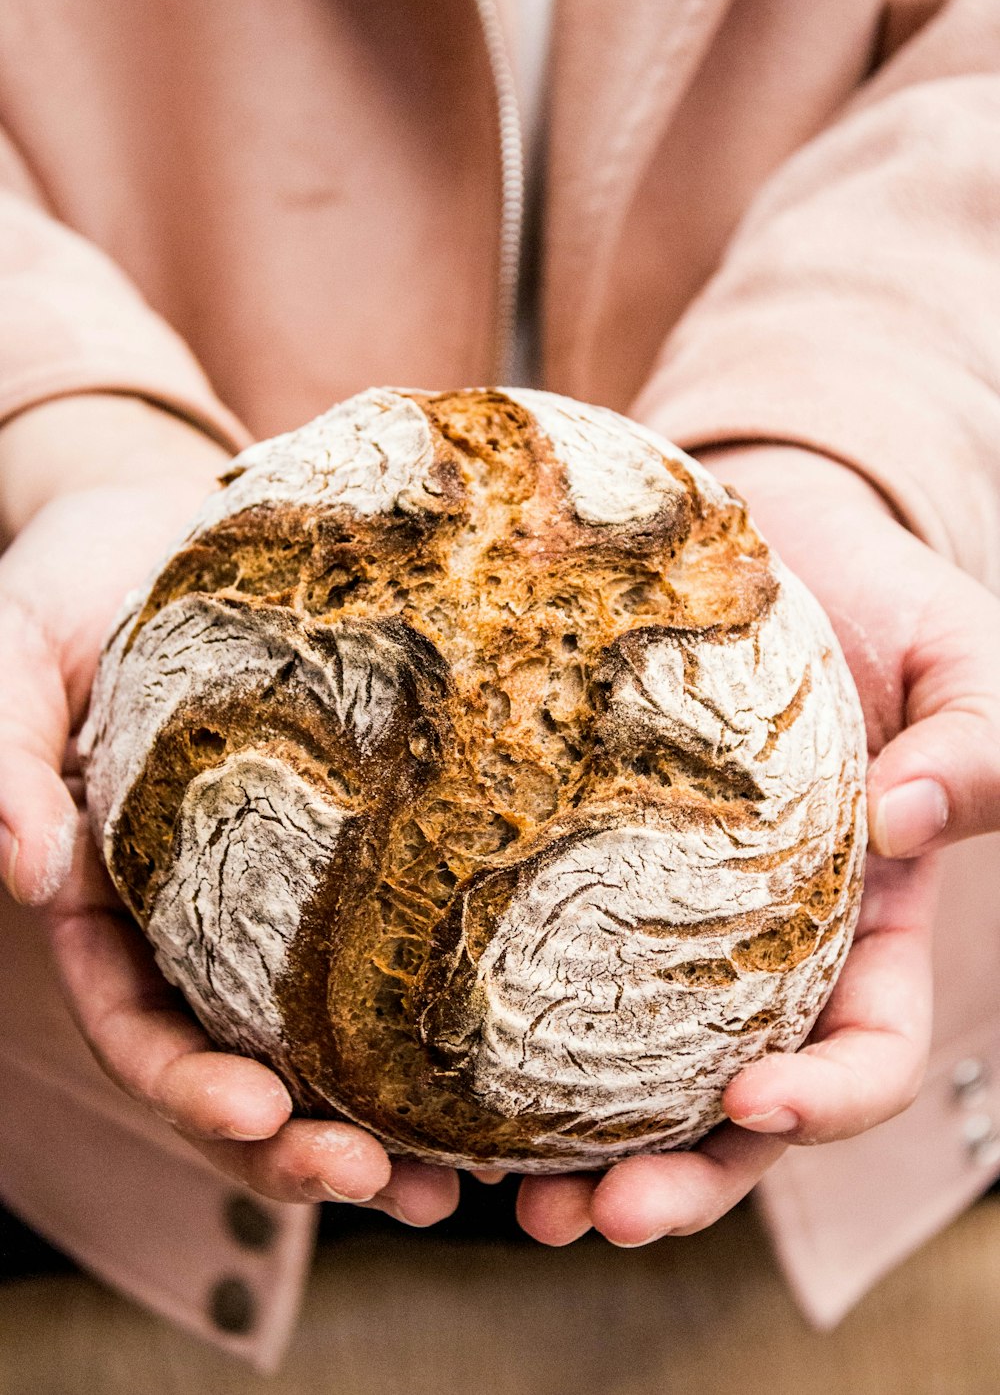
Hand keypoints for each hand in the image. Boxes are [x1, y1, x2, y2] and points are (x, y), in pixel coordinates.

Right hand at [0, 405, 459, 1225]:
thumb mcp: (9, 653)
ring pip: (332, 1034)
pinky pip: (402, 937)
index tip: (257, 1113)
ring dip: (389, 1120)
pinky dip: (447, 1012)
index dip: (189, 1088)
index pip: (140, 1027)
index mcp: (112, 905)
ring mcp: (284, 893)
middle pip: (245, 1063)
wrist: (168, 520)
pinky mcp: (367, 842)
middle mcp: (199, 922)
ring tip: (465, 1181)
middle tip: (387, 1186)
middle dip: (303, 1143)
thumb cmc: (73, 586)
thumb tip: (25, 873)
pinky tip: (517, 1049)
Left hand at [515, 443, 997, 1246]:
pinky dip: (504, 1043)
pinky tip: (437, 1077)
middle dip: (683, 1180)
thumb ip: (973, 744)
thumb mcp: (959, 660)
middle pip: (736, 1111)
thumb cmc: (879, 606)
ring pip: (634, 1075)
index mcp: (869, 927)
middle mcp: (767, 954)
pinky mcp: (580, 880)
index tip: (753, 1105)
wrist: (772, 553)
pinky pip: (546, 970)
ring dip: (582, 1153)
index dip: (825, 1100)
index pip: (868, 1049)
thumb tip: (903, 821)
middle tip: (602, 1217)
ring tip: (509, 1198)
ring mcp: (669, 927)